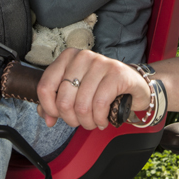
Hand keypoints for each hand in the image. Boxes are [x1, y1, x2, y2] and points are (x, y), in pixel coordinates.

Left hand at [37, 48, 151, 129]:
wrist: (133, 85)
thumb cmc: (101, 88)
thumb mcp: (76, 93)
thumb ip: (56, 104)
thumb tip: (47, 118)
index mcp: (68, 57)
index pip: (45, 86)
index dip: (49, 108)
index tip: (58, 115)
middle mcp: (83, 57)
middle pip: (64, 99)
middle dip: (71, 119)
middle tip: (80, 121)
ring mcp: (101, 63)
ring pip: (82, 105)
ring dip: (87, 122)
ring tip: (93, 122)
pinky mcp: (117, 73)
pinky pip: (100, 104)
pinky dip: (100, 119)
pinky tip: (102, 120)